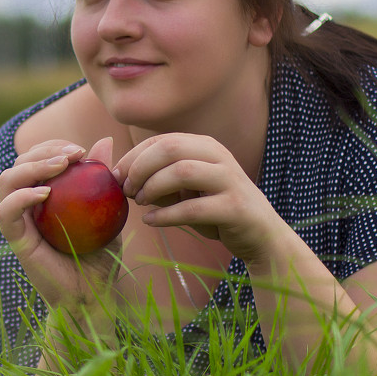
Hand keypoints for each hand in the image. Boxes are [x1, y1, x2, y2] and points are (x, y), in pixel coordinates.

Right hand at [0, 136, 121, 317]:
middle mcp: (27, 207)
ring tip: (60, 166)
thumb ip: (104, 179)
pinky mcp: (16, 240)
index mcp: (44, 198)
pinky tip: (45, 193)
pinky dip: (21, 196)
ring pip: (6, 181)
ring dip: (31, 166)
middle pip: (19, 164)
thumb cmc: (101, 257)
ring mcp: (19, 222)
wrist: (93, 296)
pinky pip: (6, 212)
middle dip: (43, 150)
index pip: (37, 159)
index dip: (53, 147)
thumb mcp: (107, 212)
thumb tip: (106, 141)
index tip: (81, 151)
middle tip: (74, 155)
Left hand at [112, 133, 287, 265]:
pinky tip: (151, 221)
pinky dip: (166, 215)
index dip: (133, 157)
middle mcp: (219, 157)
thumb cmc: (215, 209)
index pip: (161, 140)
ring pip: (181, 172)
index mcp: (205, 146)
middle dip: (140, 168)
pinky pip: (193, 208)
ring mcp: (230, 180)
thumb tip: (121, 176)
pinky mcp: (235, 207)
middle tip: (127, 189)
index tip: (117, 176)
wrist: (260, 235)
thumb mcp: (186, 190)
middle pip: (169, 149)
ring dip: (153, 188)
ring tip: (141, 203)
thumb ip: (160, 179)